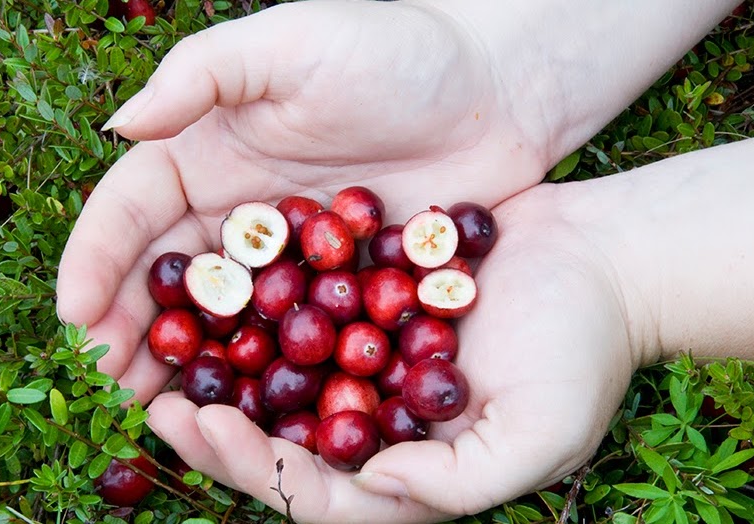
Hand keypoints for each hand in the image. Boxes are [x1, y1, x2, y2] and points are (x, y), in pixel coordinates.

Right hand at [57, 0, 556, 400]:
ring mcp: (291, 258)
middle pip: (169, 278)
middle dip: (129, 327)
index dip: (98, 260)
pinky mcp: (342, 290)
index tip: (74, 313)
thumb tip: (121, 124)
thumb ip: (203, 75)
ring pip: (223, 319)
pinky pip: (292, 336)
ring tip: (156, 406)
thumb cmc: (395, 51)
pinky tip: (245, 407)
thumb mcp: (290, 44)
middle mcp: (239, 212)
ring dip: (187, 363)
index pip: (134, 211)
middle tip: (107, 380)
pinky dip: (264, 373)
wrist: (498, 90)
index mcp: (208, 155)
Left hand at [145, 184, 641, 522]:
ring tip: (159, 354)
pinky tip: (213, 285)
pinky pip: (301, 318)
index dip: (259, 470)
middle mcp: (377, 429)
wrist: (601, 261)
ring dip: (218, 378)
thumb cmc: (584, 353)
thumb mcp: (542, 435)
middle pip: (281, 446)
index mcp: (409, 474)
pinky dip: (255, 312)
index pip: (320, 494)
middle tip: (152, 405)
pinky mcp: (367, 311)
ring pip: (278, 386)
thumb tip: (378, 486)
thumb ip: (461, 481)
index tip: (207, 432)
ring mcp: (368, 369)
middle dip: (216, 435)